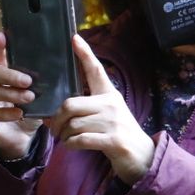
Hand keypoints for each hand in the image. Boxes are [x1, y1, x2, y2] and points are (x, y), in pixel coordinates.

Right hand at [0, 31, 38, 157]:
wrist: (22, 140)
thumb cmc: (30, 113)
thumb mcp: (38, 95)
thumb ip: (43, 82)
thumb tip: (62, 64)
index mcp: (3, 78)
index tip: (1, 35)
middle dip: (10, 75)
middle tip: (29, 81)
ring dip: (11, 94)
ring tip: (29, 98)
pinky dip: (6, 113)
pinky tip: (19, 113)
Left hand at [50, 34, 154, 184]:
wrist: (142, 157)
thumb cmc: (118, 133)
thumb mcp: (106, 114)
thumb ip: (85, 109)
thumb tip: (52, 113)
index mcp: (110, 94)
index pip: (96, 70)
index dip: (85, 53)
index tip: (74, 38)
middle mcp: (112, 104)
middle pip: (71, 104)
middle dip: (57, 118)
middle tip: (54, 127)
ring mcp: (113, 122)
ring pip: (73, 124)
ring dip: (64, 135)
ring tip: (66, 139)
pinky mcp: (113, 140)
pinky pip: (81, 139)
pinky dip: (70, 144)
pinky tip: (71, 145)